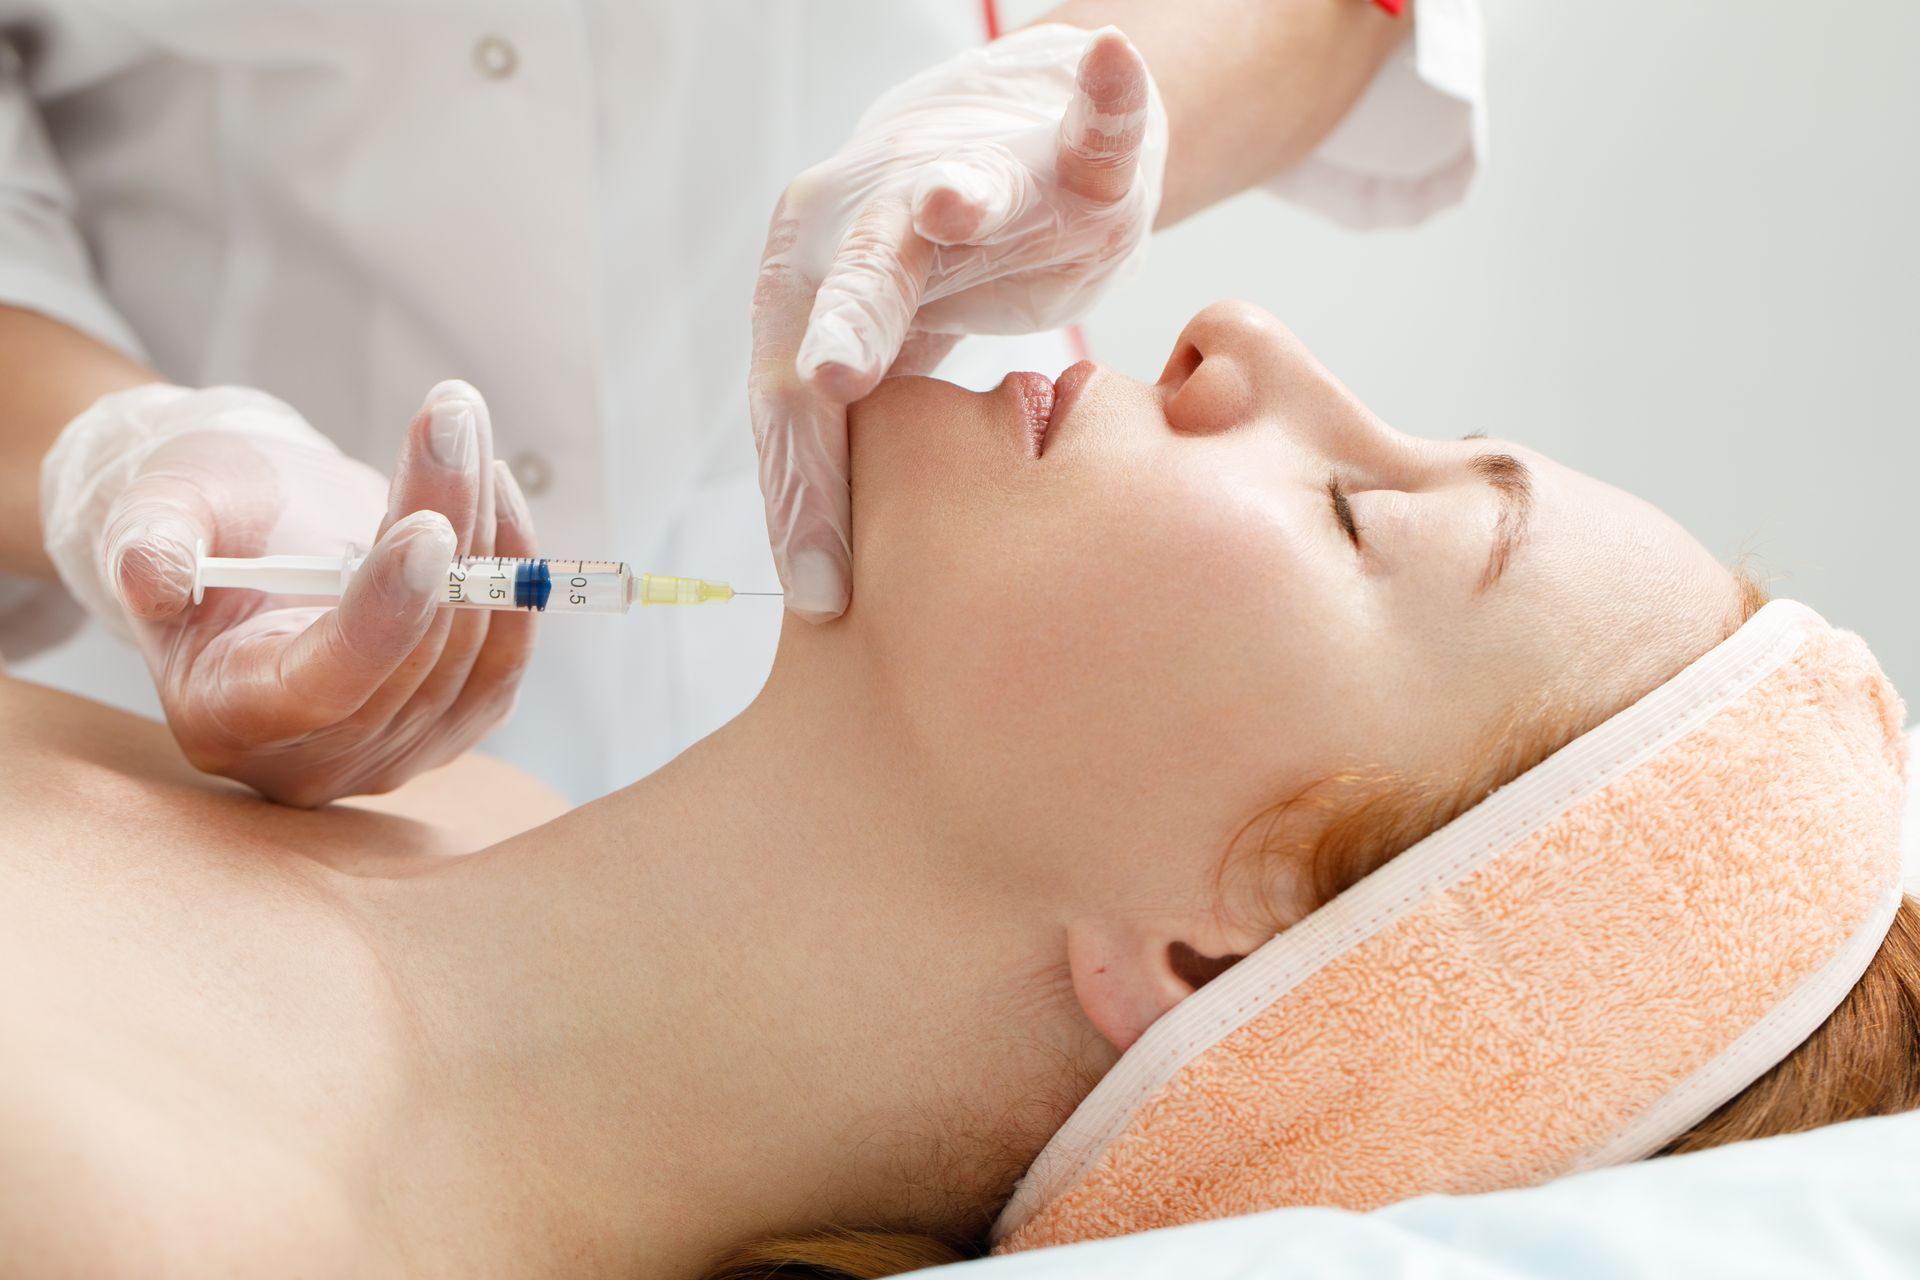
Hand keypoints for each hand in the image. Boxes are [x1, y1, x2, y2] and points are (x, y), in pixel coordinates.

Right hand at [40, 380, 537, 805]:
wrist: (252, 539)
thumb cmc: (198, 520)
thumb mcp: (155, 509)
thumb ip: (149, 541)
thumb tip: (152, 572)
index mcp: (223, 719)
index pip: (323, 685)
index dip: (382, 613)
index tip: (428, 528)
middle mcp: (311, 760)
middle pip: (414, 656)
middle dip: (447, 529)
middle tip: (452, 424)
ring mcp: (389, 753)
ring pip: (472, 648)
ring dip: (484, 530)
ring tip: (461, 432)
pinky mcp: (450, 725)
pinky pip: (506, 656)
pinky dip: (510, 569)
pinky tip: (492, 494)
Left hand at [751, 24, 1166, 619]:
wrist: (1009, 156)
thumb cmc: (931, 283)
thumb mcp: (884, 367)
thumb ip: (854, 450)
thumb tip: (821, 596)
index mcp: (811, 289)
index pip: (795, 400)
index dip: (805, 489)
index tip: (823, 589)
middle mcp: (872, 222)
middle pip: (851, 286)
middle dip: (843, 327)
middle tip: (829, 375)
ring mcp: (970, 177)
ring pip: (954, 192)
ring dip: (953, 200)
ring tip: (944, 208)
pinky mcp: (1062, 153)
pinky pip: (1089, 123)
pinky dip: (1106, 96)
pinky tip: (1114, 64)